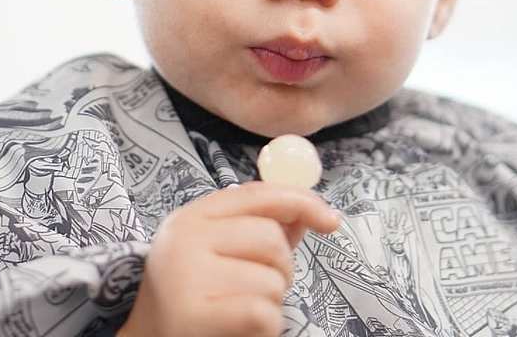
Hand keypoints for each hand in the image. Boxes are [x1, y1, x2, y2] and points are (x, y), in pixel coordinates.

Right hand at [118, 181, 339, 336]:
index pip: (258, 194)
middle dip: (282, 267)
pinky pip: (263, 313)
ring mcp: (186, 275)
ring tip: (242, 310)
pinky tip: (242, 329)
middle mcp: (185, 238)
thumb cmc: (192, 296)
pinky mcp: (193, 314)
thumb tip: (308, 212)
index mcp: (193, 215)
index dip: (301, 201)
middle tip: (264, 287)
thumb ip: (258, 229)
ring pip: (271, 280)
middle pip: (270, 238)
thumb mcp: (217, 252)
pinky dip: (267, 327)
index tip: (331, 219)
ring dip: (272, 302)